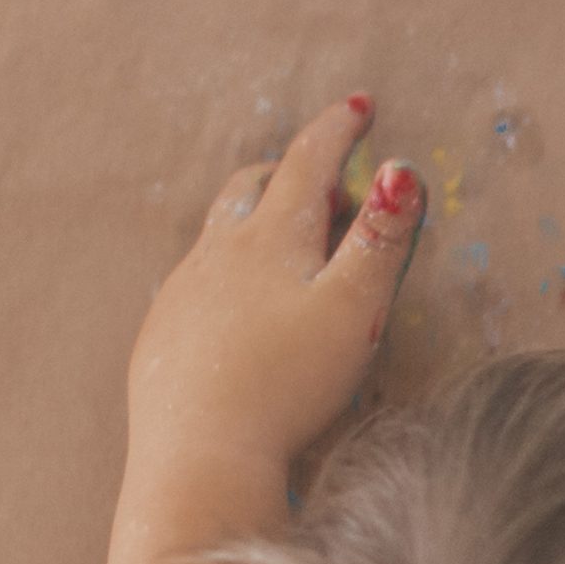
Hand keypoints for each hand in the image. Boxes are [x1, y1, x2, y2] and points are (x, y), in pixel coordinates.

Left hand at [121, 95, 418, 532]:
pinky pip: (197, 282)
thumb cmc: (287, 383)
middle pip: (255, 186)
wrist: (200, 455)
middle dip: (295, 172)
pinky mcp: (164, 333)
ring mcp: (184, 291)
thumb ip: (382, 240)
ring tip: (291, 247)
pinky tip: (244, 314)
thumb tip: (401, 171)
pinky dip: (228, 273)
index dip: (338, 131)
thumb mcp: (354, 309)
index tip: (360, 108)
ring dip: (258, 221)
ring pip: (221, 232)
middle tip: (333, 187)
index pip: (309, 162)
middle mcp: (219, 252)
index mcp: (271, 238)